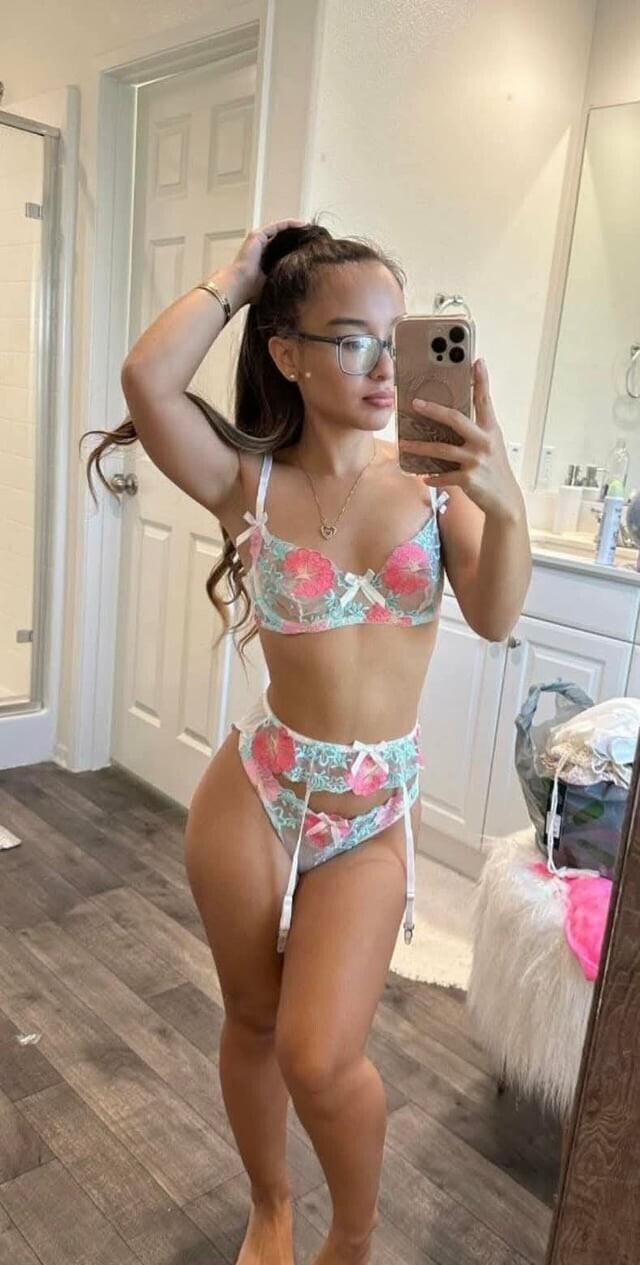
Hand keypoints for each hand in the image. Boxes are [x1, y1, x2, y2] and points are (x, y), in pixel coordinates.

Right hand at [229, 218, 307, 304]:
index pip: (282, 250)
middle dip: (297, 237)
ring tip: (310, 229)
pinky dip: (290, 224)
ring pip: (281, 230)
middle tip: (312, 237)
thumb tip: (304, 288)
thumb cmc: (253, 291)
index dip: (295, 248)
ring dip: (296, 229)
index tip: (310, 249)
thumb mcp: (275, 284)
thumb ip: (284, 281)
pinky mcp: (258, 235)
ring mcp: (259, 240)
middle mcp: (261, 248)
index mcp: (264, 260)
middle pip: (283, 239)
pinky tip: (303, 225)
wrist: (241, 286)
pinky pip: (278, 226)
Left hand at [398, 359, 523, 520]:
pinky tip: (423, 477)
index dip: (481, 380)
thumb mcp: (491, 445)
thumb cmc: (494, 469)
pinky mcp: (468, 479)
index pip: (485, 400)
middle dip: (433, 410)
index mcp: (491, 430)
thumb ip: (476, 431)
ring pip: (441, 449)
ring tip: (404, 445)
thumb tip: (451, 418)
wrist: (505, 499)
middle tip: (415, 403)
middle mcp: (484, 442)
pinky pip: (443, 475)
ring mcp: (475, 460)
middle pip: (455, 419)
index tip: (477, 361)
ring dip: (419, 448)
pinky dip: (432, 477)